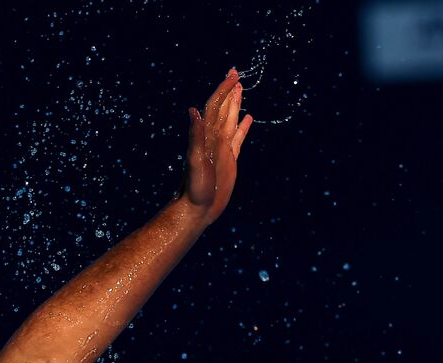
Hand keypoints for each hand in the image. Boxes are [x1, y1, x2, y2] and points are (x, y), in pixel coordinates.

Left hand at [181, 69, 252, 224]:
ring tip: (241, 88)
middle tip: (235, 72)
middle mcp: (214, 138)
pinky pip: (238, 138)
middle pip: (223, 108)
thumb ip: (195, 137)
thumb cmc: (193, 188)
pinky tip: (248, 119)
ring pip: (231, 119)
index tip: (233, 76)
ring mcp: (222, 148)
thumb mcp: (194, 161)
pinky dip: (243, 126)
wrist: (197, 209)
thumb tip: (194, 111)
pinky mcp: (230, 159)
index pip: (215, 106)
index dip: (223, 90)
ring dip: (235, 104)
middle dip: (228, 90)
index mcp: (207, 136)